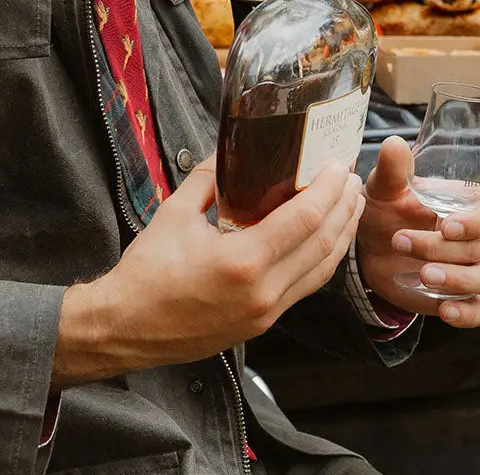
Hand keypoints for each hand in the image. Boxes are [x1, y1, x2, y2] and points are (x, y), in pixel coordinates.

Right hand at [52, 157, 363, 387]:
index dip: (328, 190)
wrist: (127, 326)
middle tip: (352, 179)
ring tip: (349, 205)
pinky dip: (322, 260)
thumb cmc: (147, 272)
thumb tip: (228, 152)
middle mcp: (263, 291)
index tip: (339, 166)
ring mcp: (266, 312)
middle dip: (343, 209)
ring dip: (340, 235)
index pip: (304, 220)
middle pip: (323, 246)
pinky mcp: (262, 324)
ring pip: (322, 272)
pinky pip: (304, 288)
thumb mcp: (174, 213)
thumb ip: (207, 179)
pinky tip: (324, 240)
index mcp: (242, 261)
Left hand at [356, 136, 479, 327]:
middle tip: (400, 241)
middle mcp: (476, 238)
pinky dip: (467, 313)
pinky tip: (445, 310)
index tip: (447, 225)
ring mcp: (470, 269)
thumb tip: (395, 144)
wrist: (369, 248)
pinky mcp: (460, 296)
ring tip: (423, 275)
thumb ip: (392, 169)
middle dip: (442, 247)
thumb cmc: (384, 209)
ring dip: (457, 279)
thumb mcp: (383, 188)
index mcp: (466, 205)